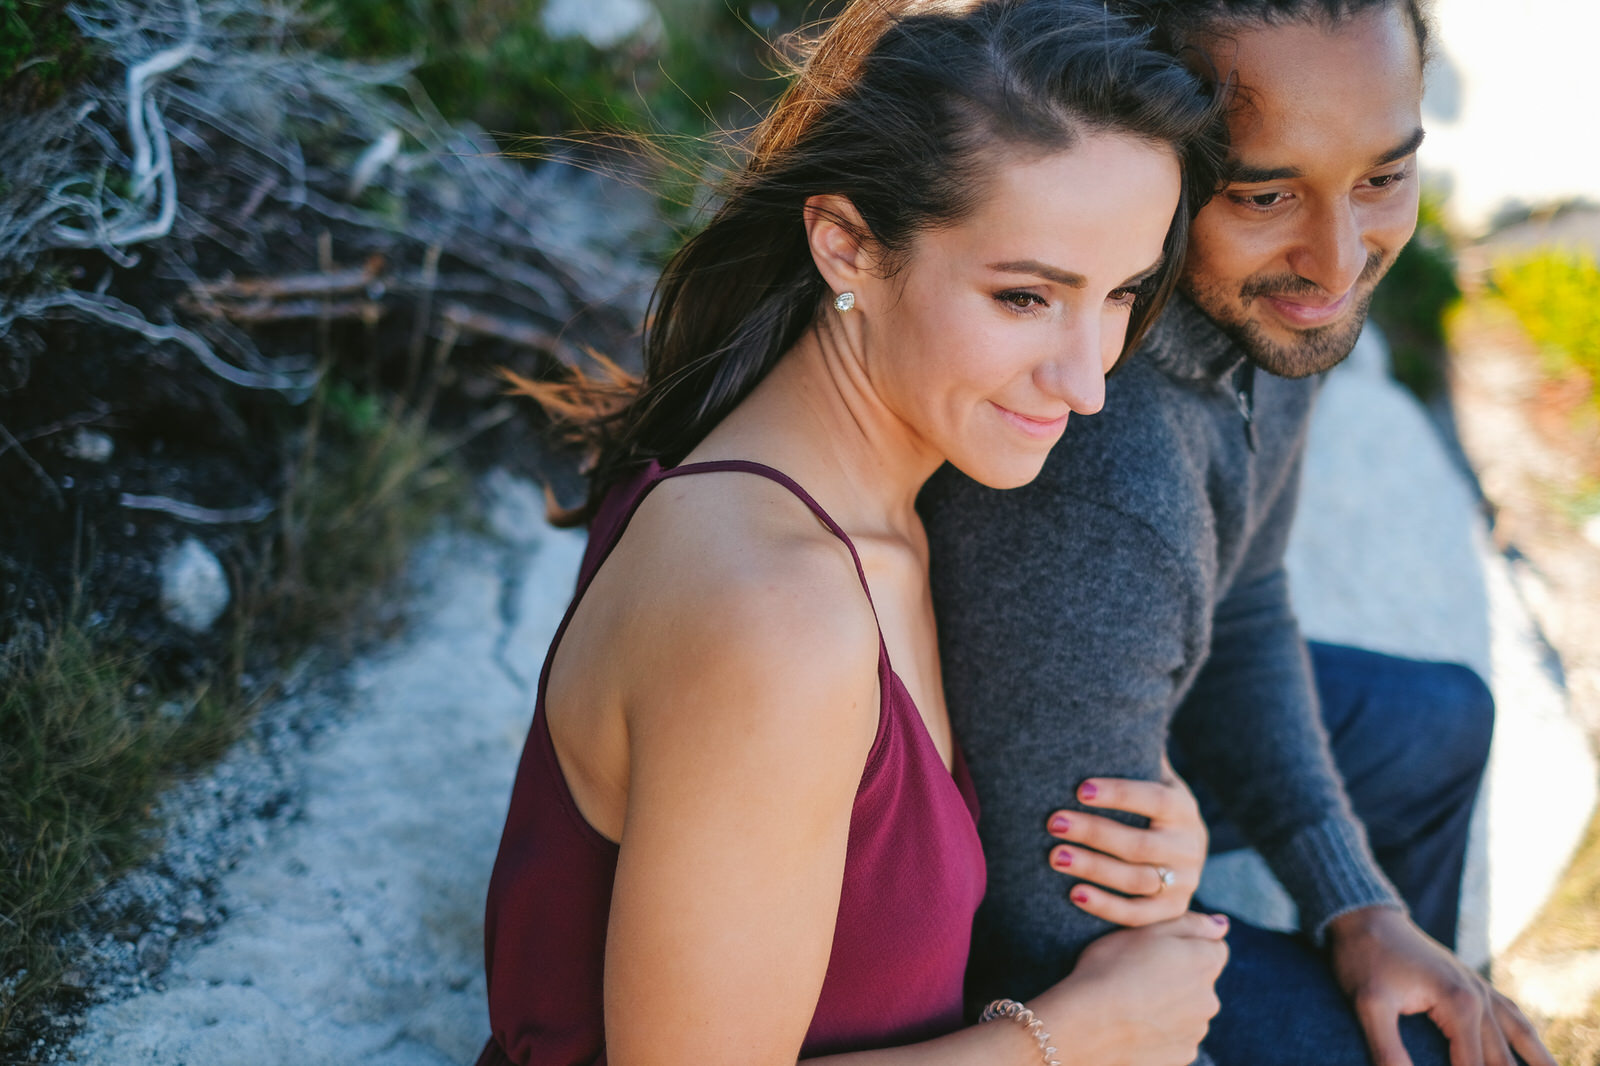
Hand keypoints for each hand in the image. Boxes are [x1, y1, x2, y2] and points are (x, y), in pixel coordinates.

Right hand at [1035, 911, 1229, 1065]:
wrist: (1086, 1024)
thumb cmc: (1110, 968)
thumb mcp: (1145, 929)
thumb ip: (1190, 923)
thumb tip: (1222, 924)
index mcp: (1205, 962)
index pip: (1213, 948)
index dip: (1185, 946)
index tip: (1157, 951)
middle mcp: (1210, 998)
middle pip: (1201, 982)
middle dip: (1180, 977)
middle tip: (1140, 975)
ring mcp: (1197, 1031)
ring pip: (1189, 1011)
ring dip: (1171, 1006)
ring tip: (1134, 1002)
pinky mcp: (1182, 1055)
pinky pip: (1177, 1037)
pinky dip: (1162, 1032)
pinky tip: (1135, 1025)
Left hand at [1045, 755, 1207, 924]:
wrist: (1178, 854)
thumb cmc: (1146, 806)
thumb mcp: (1150, 777)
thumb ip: (1132, 753)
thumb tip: (1100, 706)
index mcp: (1184, 809)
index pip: (1156, 800)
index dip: (1120, 794)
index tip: (1079, 788)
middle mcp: (1191, 846)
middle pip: (1141, 844)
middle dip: (1094, 833)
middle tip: (1053, 821)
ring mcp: (1185, 882)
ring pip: (1137, 880)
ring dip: (1093, 869)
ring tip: (1054, 855)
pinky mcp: (1172, 912)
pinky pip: (1138, 916)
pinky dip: (1106, 907)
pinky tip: (1073, 894)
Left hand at [1325, 906, 1554, 1065]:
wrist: (1364, 916)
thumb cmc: (1363, 959)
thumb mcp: (1368, 1004)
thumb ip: (1388, 1049)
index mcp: (1461, 1006)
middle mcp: (1481, 999)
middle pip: (1502, 1063)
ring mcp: (1482, 990)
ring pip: (1520, 1040)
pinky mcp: (1475, 986)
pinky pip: (1514, 1019)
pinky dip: (1530, 1043)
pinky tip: (1539, 1059)